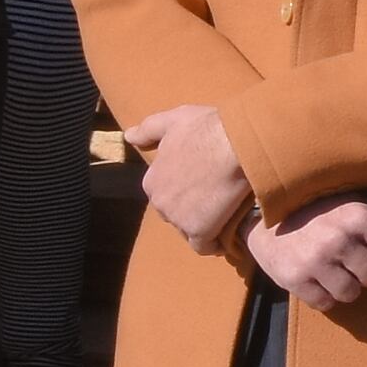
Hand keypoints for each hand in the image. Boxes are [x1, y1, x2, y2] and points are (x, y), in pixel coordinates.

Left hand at [126, 103, 253, 248]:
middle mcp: (160, 203)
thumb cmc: (209, 129)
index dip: (185, 190)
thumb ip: (149, 129)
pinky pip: (205, 246)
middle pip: (176, 213)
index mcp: (152, 180)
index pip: (165, 193)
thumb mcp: (176, 120)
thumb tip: (128, 136)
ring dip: (205, 224)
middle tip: (217, 197)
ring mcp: (179, 220)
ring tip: (225, 214)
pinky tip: (227, 235)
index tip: (203, 184)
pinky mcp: (200, 232)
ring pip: (190, 230)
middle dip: (192, 209)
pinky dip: (214, 243)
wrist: (239, 145)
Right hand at [249, 194, 366, 309]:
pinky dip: (325, 296)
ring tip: (334, 269)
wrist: (269, 220)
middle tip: (352, 260)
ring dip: (347, 286)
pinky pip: (326, 304)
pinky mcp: (295, 279)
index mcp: (360, 216)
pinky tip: (317, 278)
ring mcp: (315, 260)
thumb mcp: (361, 209)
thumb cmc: (325, 212)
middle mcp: (338, 238)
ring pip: (352, 294)